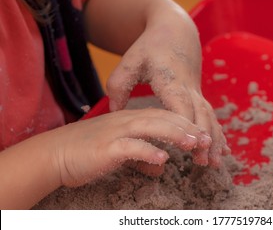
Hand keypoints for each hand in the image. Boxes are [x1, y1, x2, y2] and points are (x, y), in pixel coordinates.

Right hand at [51, 108, 210, 186]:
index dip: (184, 123)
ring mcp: (117, 132)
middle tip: (206, 139)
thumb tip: (160, 167)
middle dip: (186, 127)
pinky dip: (147, 151)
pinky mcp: (107, 147)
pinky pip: (131, 147)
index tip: (202, 134)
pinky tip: (162, 159)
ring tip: (193, 143)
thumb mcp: (121, 153)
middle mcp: (126, 121)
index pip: (163, 116)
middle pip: (162, 118)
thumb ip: (142, 158)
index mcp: (131, 119)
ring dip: (174, 134)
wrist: (57, 154)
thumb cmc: (89, 152)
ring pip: (150, 127)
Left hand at [106, 9, 229, 167]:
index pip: (182, 106)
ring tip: (214, 163)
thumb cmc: (150, 46)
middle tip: (203, 163)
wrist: (175, 30)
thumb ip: (119, 85)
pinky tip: (222, 149)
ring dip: (214, 139)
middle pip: (200, 116)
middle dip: (203, 139)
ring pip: (209, 117)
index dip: (186, 126)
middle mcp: (188, 88)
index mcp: (171, 80)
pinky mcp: (198, 94)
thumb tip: (115, 111)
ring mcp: (196, 91)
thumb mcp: (130, 61)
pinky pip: (211, 115)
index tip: (188, 147)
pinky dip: (217, 132)